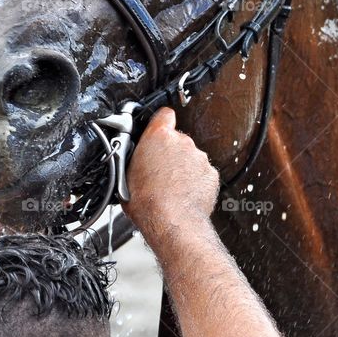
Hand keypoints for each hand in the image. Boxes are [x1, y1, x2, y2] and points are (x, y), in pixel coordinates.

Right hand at [124, 108, 219, 238]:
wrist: (172, 222)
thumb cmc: (147, 202)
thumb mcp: (127, 175)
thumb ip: (136, 157)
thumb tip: (135, 157)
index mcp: (159, 137)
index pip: (164, 114)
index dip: (161, 121)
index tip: (159, 126)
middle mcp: (182, 142)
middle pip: (176, 140)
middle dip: (169, 153)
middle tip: (158, 171)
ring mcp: (199, 158)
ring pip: (190, 158)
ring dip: (182, 168)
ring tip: (170, 187)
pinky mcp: (211, 174)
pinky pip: (201, 173)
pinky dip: (194, 181)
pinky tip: (183, 194)